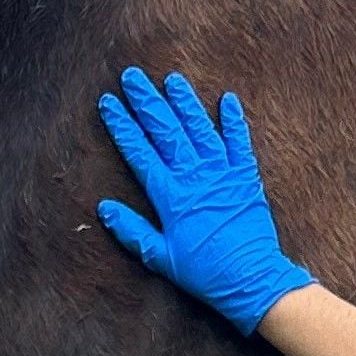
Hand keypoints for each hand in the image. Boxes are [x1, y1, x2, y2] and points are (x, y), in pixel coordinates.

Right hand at [96, 66, 313, 336]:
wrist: (251, 279)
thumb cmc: (204, 272)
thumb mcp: (160, 257)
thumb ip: (132, 230)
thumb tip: (104, 208)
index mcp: (170, 197)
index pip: (140, 152)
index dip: (123, 126)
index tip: (109, 103)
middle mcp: (195, 178)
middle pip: (167, 131)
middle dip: (147, 102)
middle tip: (133, 76)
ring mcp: (222, 174)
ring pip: (200, 129)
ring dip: (185, 102)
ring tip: (172, 79)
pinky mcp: (246, 178)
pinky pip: (239, 142)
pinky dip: (234, 120)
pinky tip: (227, 99)